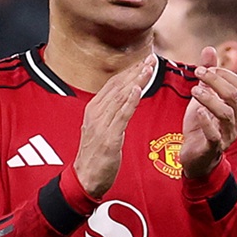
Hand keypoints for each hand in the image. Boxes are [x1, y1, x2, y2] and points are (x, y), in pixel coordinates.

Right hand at [70, 57, 156, 196]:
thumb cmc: (95, 156)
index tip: (143, 61)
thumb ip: (111, 113)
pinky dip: (130, 101)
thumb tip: (124, 100)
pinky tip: (138, 89)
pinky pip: (121, 115)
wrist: (85, 179)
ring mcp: (101, 125)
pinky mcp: (109, 137)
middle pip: (117, 86)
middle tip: (151, 58)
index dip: (129, 71)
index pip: (113, 84)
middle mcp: (95, 113)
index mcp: (93, 109)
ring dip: (136, 81)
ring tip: (148, 68)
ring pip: (120, 97)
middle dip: (135, 71)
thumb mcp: (101, 129)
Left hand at [175, 43, 236, 186]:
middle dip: (215, 81)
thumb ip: (208, 74)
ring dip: (209, 98)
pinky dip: (206, 121)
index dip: (224, 73)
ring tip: (194, 90)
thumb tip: (209, 48)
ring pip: (226, 113)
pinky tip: (197, 111)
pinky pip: (215, 135)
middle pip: (234, 95)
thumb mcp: (203, 96)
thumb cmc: (202, 125)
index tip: (205, 67)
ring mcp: (227, 135)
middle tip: (197, 73)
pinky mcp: (214, 148)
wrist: (195, 156)